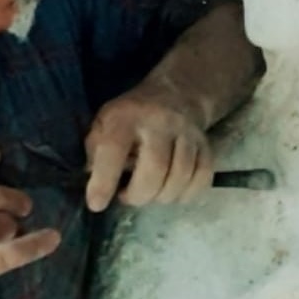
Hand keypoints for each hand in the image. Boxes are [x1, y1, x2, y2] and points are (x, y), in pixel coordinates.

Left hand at [84, 86, 212, 211]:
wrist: (176, 94)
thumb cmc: (131, 116)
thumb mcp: (104, 122)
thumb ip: (95, 151)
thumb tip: (93, 181)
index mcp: (127, 117)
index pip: (114, 149)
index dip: (104, 181)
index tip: (96, 204)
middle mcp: (160, 122)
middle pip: (155, 169)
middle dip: (139, 195)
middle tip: (127, 196)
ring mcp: (187, 133)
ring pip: (180, 177)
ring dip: (162, 196)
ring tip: (149, 192)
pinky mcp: (205, 145)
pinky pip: (202, 178)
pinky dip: (186, 194)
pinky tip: (172, 191)